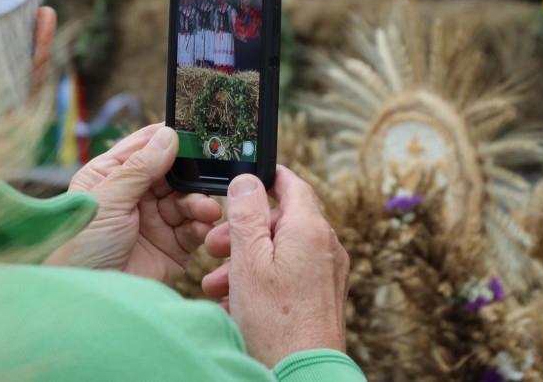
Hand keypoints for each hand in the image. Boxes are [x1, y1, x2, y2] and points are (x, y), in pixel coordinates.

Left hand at [44, 124, 221, 285]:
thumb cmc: (80, 249)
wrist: (88, 304)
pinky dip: (203, 225)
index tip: (195, 132)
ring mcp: (154, 220)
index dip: (169, 138)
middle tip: (209, 173)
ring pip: (187, 199)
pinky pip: (194, 227)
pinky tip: (204, 226)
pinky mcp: (171, 246)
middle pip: (173, 172)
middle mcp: (135, 195)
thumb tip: (167, 136)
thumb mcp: (107, 201)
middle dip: (191, 174)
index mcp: (112, 175)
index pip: (145, 147)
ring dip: (199, 201)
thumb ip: (139, 169)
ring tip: (206, 209)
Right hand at [201, 166, 348, 367]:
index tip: (244, 182)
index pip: (292, 184)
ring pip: (282, 252)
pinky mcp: (324, 298)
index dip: (266, 179)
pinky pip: (291, 277)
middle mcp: (326, 247)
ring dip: (247, 262)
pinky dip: (263, 282)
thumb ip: (246, 214)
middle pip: (281, 222)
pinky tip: (236, 304)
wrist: (302, 374)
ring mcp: (328, 274)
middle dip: (244, 232)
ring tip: (217, 284)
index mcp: (310, 229)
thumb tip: (247, 180)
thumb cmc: (274, 322)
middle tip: (214, 247)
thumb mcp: (249, 260)